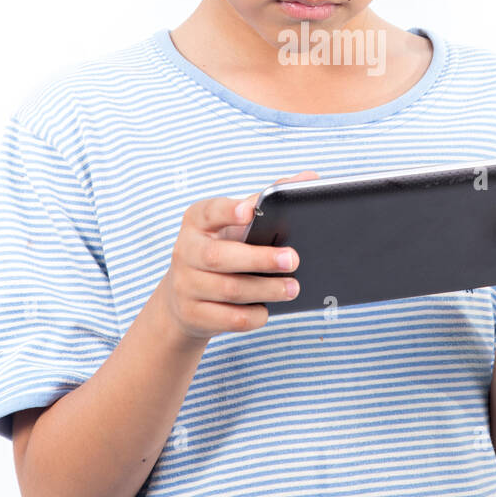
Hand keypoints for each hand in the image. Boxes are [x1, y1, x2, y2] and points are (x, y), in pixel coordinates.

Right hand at [162, 170, 318, 341]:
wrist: (185, 296)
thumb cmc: (223, 248)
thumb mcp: (238, 225)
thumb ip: (268, 201)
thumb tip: (311, 177)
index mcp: (197, 221)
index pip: (209, 212)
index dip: (228, 212)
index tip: (250, 211)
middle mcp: (185, 251)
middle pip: (220, 257)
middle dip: (259, 259)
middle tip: (293, 259)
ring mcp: (185, 286)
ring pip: (229, 290)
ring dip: (266, 290)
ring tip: (293, 287)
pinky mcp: (193, 315)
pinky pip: (229, 319)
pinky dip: (254, 315)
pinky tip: (268, 309)